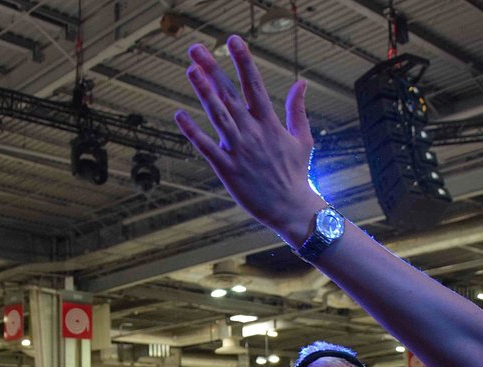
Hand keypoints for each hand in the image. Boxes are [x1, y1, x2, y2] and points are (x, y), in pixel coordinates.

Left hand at [176, 37, 324, 245]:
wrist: (292, 210)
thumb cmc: (296, 175)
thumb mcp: (303, 139)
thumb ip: (298, 109)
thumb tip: (302, 82)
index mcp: (270, 124)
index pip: (255, 85)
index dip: (243, 61)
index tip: (233, 40)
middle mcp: (253, 133)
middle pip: (230, 95)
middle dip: (213, 69)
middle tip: (196, 48)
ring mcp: (240, 151)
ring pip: (218, 116)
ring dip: (203, 92)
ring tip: (190, 70)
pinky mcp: (228, 170)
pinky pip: (206, 148)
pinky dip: (193, 132)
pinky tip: (179, 115)